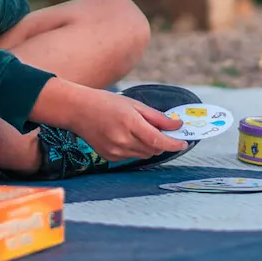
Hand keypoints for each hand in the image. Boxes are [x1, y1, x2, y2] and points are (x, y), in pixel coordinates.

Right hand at [72, 90, 186, 161]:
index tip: (183, 142)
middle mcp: (123, 140)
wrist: (78, 110)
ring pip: (144, 154)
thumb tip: (177, 125)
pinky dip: (136, 149)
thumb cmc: (105, 103)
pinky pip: (132, 156)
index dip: (174, 143)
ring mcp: (115, 151)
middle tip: (164, 131)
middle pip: (154, 149)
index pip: (158, 140)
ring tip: (141, 130)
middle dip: (163, 142)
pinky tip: (127, 136)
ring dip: (150, 146)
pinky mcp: (110, 157)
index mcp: (130, 123)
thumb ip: (157, 117)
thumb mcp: (134, 104)